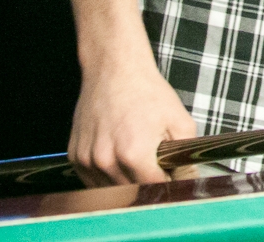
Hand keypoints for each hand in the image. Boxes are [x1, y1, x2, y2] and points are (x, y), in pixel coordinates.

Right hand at [70, 52, 197, 186]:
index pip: (154, 189)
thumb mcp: (179, 120)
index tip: (172, 178)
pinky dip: (107, 178)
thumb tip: (188, 181)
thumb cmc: (147, 92)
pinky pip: (92, 182)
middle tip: (156, 167)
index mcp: (134, 154)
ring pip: (111, 191)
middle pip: (132, 193)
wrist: (114, 70)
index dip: (167, 185)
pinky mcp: (76, 157)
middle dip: (147, 185)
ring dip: (126, 183)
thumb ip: (186, 157)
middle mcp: (107, 161)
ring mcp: (88, 160)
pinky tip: (118, 158)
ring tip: (136, 158)